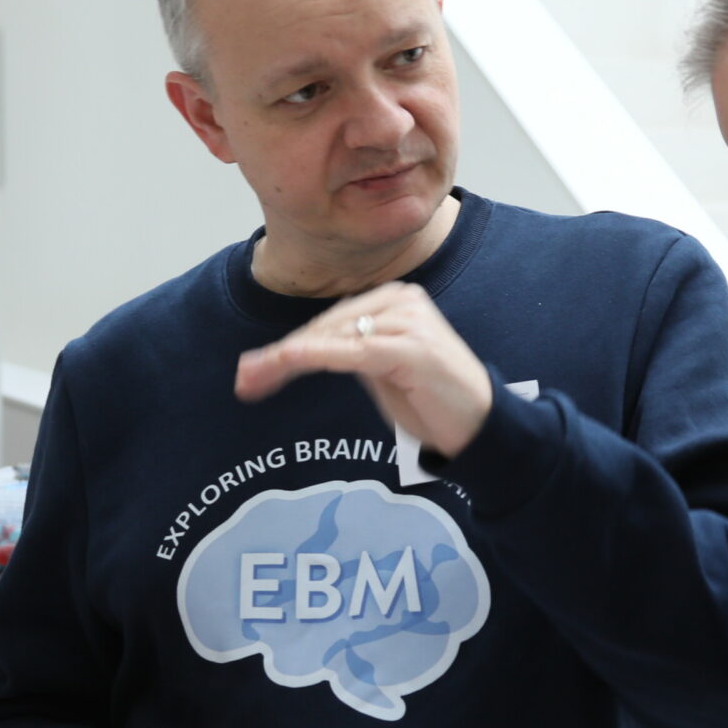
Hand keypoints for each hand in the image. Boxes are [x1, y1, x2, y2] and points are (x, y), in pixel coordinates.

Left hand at [234, 283, 494, 457]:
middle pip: (325, 326)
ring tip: (254, 379)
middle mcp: (402, 302)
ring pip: (332, 336)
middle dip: (280, 354)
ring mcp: (409, 322)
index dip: (288, 346)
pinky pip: (353, 350)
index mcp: (395, 301)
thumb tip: (310, 349)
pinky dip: (316, 355)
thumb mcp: (383, 372)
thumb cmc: (434, 403)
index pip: (330, 321)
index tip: (253, 370)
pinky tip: (287, 360)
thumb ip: (352, 353)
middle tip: (245, 379)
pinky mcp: (412, 348)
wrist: (482, 426)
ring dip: (287, 358)